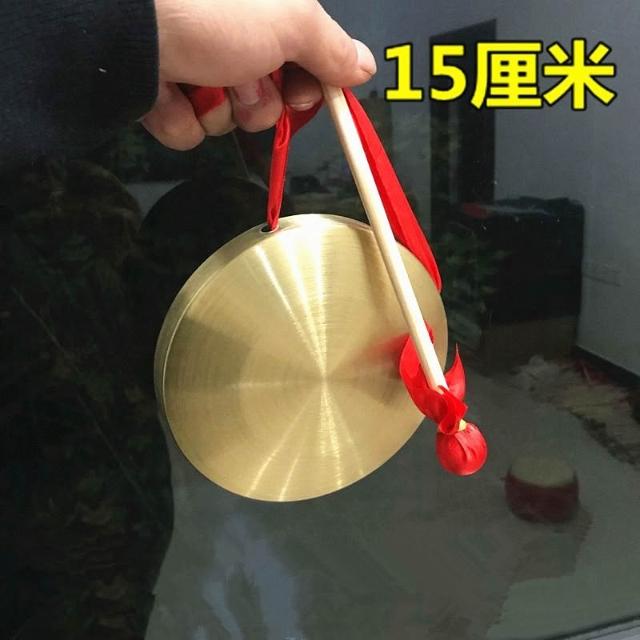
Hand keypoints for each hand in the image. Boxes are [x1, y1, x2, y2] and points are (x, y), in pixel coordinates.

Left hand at [143, 0, 376, 149]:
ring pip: (226, 119)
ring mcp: (192, 67)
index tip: (301, 95)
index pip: (302, 66)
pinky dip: (180, 117)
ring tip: (198, 78)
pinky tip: (168, 91)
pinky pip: (186, 129)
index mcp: (262, 17)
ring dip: (218, 108)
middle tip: (241, 77)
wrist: (128, 27)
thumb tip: (364, 67)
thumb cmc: (215, 13)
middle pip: (266, 100)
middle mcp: (229, 39)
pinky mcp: (158, 93)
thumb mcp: (291, 22)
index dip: (306, 87)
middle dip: (257, 99)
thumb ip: (330, 48)